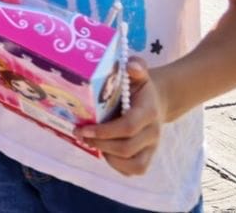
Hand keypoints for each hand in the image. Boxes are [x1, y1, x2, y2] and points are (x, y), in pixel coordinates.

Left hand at [77, 59, 165, 175]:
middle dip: (99, 144)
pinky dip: (118, 166)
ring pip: (133, 164)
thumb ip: (137, 66)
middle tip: (78, 133)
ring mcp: (152, 147)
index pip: (128, 127)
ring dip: (107, 156)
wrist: (156, 100)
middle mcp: (153, 133)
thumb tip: (131, 66)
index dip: (104, 131)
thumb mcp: (139, 71)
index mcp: (148, 112)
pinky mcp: (148, 156)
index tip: (82, 128)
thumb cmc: (139, 85)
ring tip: (89, 142)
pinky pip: (136, 170)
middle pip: (126, 148)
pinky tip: (103, 152)